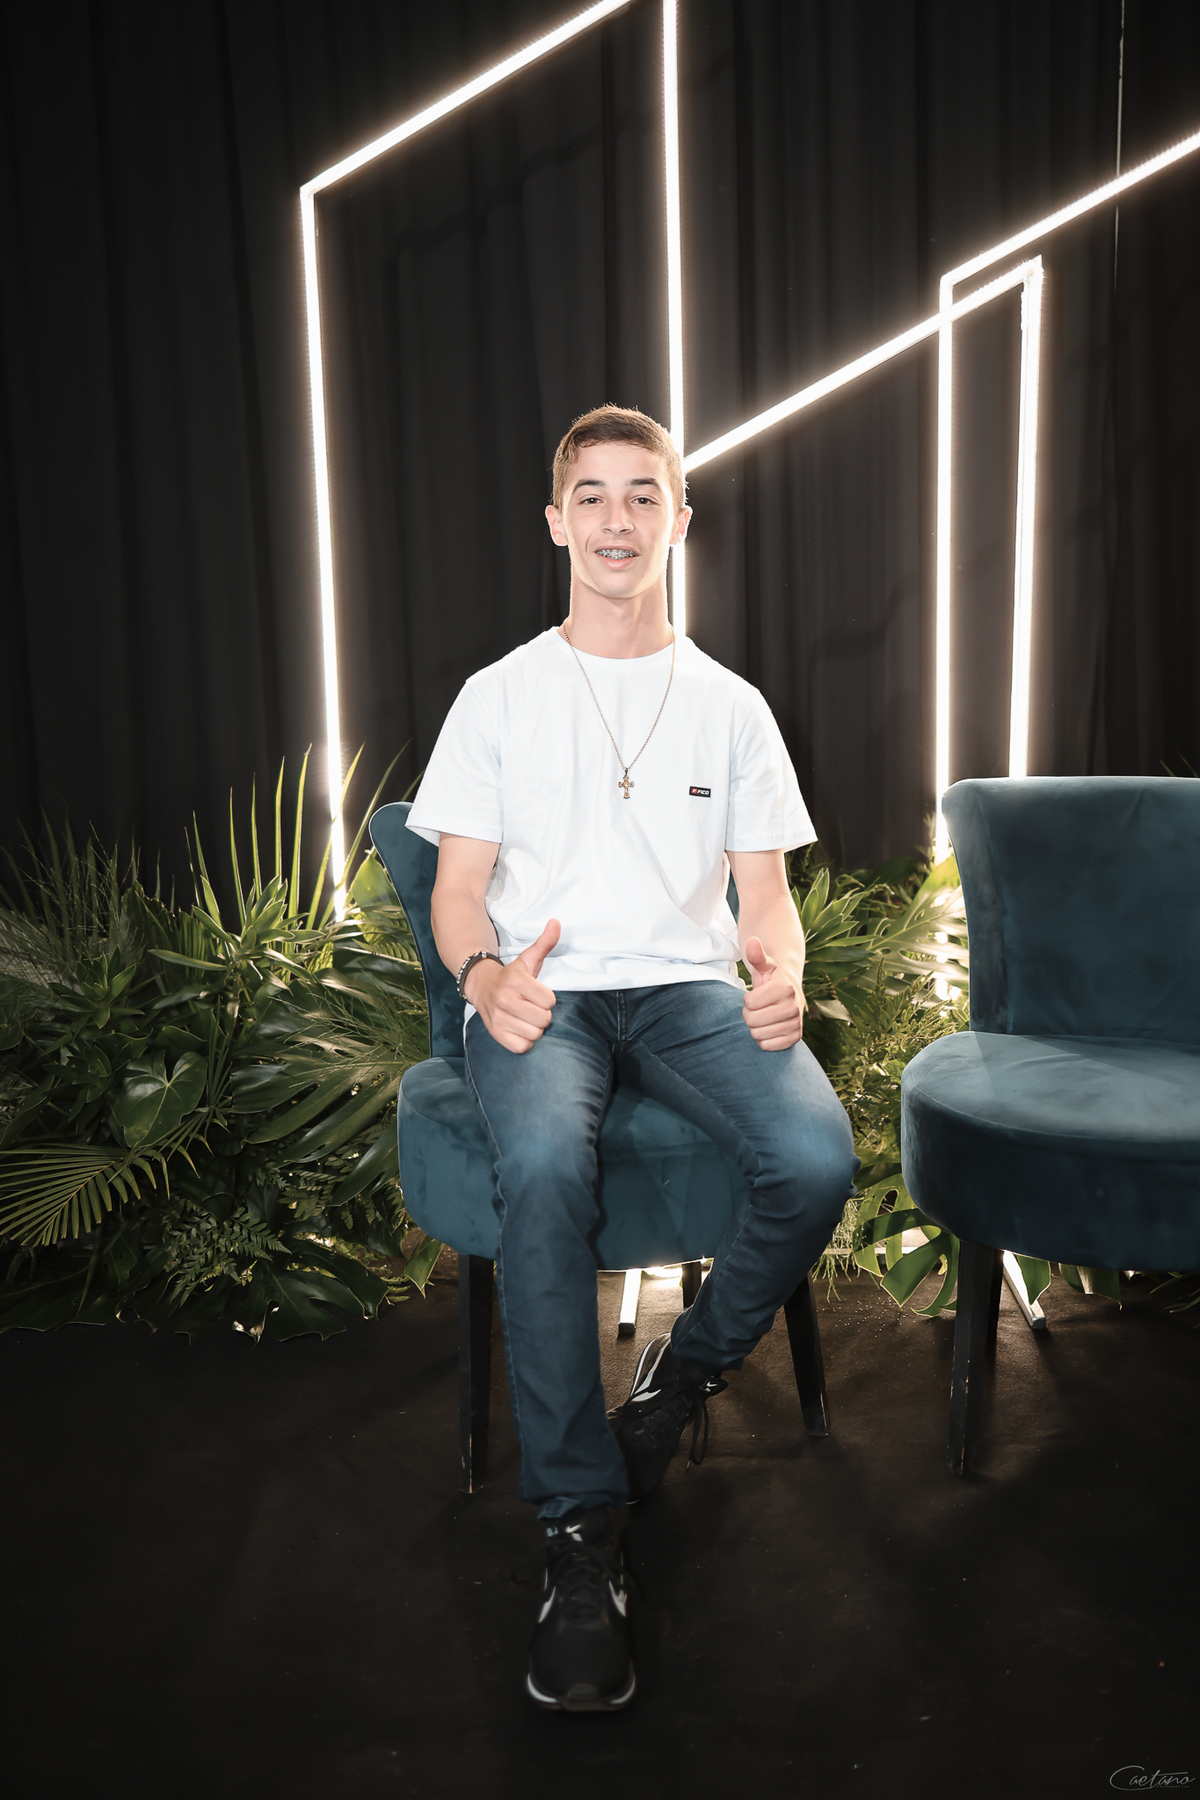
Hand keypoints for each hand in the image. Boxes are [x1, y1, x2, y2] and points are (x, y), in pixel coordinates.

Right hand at [465, 920, 560, 1052]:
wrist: (480, 986)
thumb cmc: (511, 975)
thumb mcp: (528, 958)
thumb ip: (545, 943)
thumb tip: (557, 922)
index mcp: (516, 981)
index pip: (550, 1002)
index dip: (547, 999)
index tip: (537, 994)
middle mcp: (505, 1000)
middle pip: (544, 1020)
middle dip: (541, 1014)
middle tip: (531, 1006)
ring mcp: (498, 1018)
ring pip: (535, 1034)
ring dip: (533, 1027)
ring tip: (525, 1017)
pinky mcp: (496, 1034)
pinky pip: (522, 1046)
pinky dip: (524, 1040)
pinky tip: (519, 1028)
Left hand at [742, 937, 804, 1050]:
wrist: (790, 994)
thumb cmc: (772, 979)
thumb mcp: (764, 965)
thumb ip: (757, 955)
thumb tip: (752, 941)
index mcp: (786, 987)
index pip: (750, 1002)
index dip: (748, 1000)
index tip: (756, 996)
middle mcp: (794, 1006)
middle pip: (752, 1021)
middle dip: (750, 1015)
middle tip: (758, 1008)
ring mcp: (796, 1023)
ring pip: (758, 1035)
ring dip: (755, 1027)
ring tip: (764, 1017)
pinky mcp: (795, 1038)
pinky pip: (767, 1046)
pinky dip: (763, 1040)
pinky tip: (769, 1029)